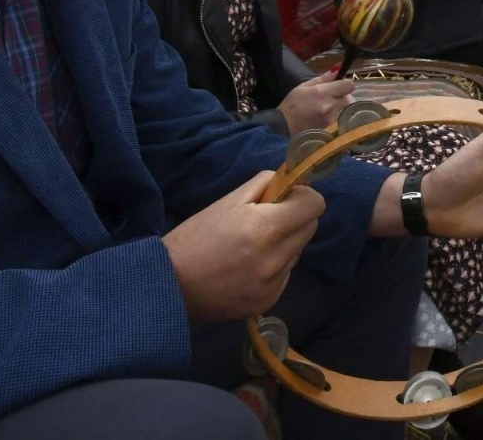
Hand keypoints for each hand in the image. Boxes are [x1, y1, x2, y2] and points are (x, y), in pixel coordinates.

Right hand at [162, 171, 324, 320]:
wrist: (168, 287)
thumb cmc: (195, 238)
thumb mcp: (227, 201)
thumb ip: (264, 185)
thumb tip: (290, 180)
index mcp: (266, 228)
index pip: (315, 204)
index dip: (302, 196)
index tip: (284, 198)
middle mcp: (276, 258)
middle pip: (310, 227)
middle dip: (294, 218)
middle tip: (265, 220)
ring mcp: (274, 283)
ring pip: (297, 251)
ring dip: (283, 244)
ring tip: (250, 247)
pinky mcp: (269, 301)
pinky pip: (285, 274)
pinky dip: (274, 267)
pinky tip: (246, 268)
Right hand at [278, 71, 354, 134]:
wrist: (283, 129)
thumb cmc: (292, 105)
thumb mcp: (304, 86)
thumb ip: (323, 78)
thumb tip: (338, 68)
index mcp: (322, 93)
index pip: (348, 85)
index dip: (345, 84)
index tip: (338, 85)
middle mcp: (329, 106)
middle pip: (349, 98)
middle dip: (343, 96)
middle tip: (331, 97)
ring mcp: (331, 119)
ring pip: (346, 109)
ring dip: (340, 107)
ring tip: (327, 108)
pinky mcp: (331, 129)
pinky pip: (341, 119)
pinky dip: (337, 117)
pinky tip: (325, 117)